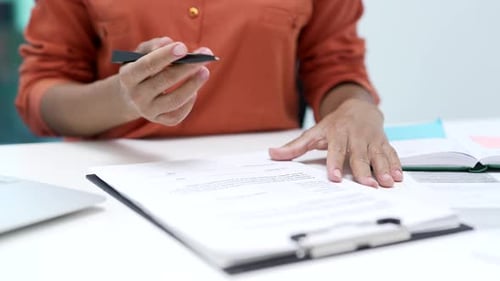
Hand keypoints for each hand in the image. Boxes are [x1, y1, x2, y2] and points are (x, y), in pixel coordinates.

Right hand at [118, 37, 211, 125]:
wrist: (132, 95)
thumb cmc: (141, 68)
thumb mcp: (141, 53)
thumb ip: (153, 46)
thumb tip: (168, 43)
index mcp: (128, 76)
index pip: (147, 65)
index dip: (166, 55)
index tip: (183, 47)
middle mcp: (136, 96)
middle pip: (165, 81)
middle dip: (187, 68)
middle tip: (204, 57)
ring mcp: (148, 111)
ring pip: (175, 100)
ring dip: (193, 85)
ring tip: (205, 71)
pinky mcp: (161, 120)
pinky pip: (179, 114)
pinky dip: (189, 101)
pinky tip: (195, 91)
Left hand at [269, 98, 402, 187]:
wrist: (358, 107)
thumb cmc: (334, 125)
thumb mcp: (313, 132)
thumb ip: (295, 147)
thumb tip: (272, 155)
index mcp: (337, 133)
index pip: (336, 149)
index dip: (335, 163)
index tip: (335, 177)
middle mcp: (356, 136)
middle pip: (360, 155)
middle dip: (364, 170)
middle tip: (367, 185)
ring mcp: (371, 139)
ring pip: (378, 154)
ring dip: (384, 168)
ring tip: (387, 182)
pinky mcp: (383, 142)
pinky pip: (391, 153)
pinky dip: (396, 164)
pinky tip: (399, 177)